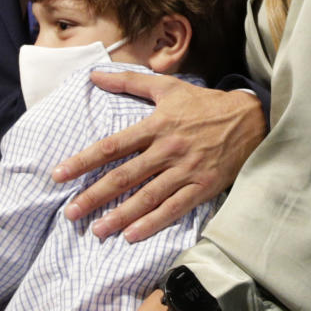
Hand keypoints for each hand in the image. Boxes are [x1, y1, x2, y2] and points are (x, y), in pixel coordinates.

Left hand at [51, 74, 265, 241]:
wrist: (250, 119)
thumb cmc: (204, 104)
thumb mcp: (168, 87)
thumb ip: (129, 82)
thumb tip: (94, 75)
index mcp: (156, 125)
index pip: (112, 146)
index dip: (83, 161)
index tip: (59, 174)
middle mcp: (168, 149)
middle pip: (125, 176)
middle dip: (95, 196)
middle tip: (71, 213)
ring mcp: (186, 170)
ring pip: (147, 197)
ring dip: (120, 215)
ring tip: (97, 230)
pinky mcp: (203, 186)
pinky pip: (174, 208)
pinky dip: (153, 223)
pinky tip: (132, 235)